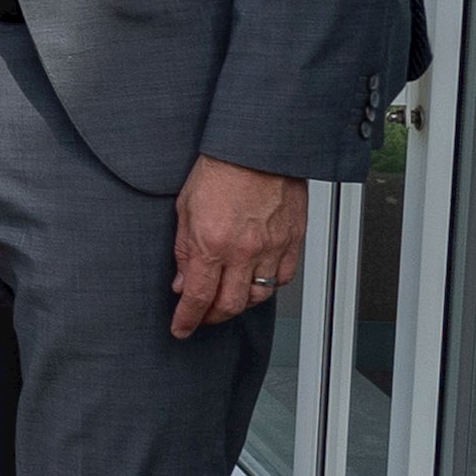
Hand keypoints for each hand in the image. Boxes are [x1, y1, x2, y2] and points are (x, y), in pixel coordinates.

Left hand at [172, 154, 308, 338]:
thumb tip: (183, 282)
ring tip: (227, 299)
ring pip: (260, 296)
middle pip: (231, 305)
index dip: (188, 319)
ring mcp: (273, 247)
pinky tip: (256, 281)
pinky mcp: (293, 239)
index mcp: (214, 243)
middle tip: (203, 316)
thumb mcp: (185, 211)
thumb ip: (184, 251)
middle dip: (213, 317)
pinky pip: (284, 277)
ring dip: (241, 304)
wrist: (258, 147)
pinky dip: (269, 286)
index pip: (199, 297)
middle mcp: (245, 251)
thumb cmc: (220, 170)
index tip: (182, 329)